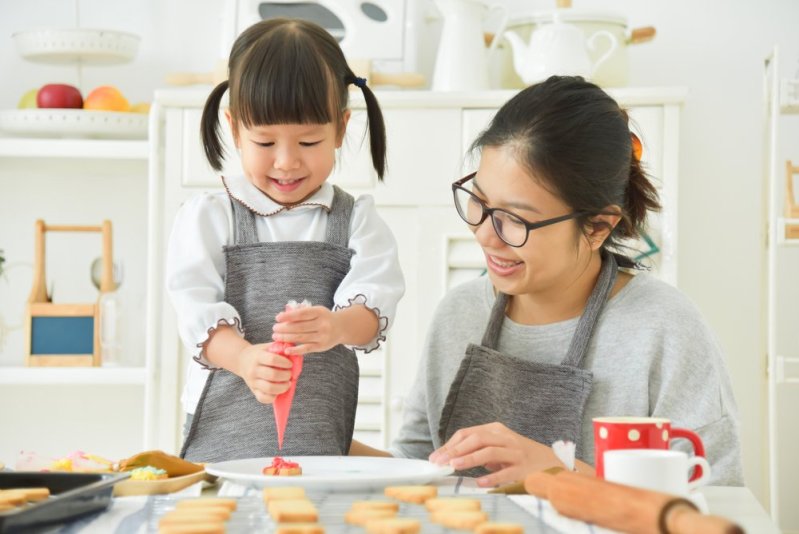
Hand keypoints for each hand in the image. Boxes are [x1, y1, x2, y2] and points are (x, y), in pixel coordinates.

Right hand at [236, 343, 293, 403]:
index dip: (284, 362)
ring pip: (269, 388)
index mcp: (258, 357)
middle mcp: (253, 370)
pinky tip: (279, 390)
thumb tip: (295, 352)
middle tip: (290, 374)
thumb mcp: (267, 346)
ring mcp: (252, 381)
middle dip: (286, 376)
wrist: (241, 360)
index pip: (273, 359)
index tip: (290, 364)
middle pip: (272, 375)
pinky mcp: (253, 390)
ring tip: (288, 383)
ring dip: (283, 387)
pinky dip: (274, 397)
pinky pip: (263, 398)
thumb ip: (280, 347)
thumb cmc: (259, 353)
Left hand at [272, 305, 341, 354]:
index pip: (301, 314)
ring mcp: (322, 336)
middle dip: (284, 328)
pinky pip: (306, 348)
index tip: (277, 318)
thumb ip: (302, 312)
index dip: (288, 316)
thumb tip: (284, 315)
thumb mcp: (317, 311)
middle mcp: (322, 324)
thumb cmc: (324, 318)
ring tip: (276, 337)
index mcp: (320, 312)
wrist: (341, 327)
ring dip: (286, 338)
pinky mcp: (321, 346)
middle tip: (274, 328)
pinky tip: (286, 349)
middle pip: (299, 327)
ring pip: (301, 337)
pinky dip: (296, 350)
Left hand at [428, 422, 562, 487]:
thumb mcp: (497, 446)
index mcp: (496, 430)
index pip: (468, 433)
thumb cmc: (518, 455)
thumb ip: (478, 449)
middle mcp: (505, 438)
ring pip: (489, 451)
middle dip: (455, 451)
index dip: (450, 445)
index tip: (436, 457)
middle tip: (440, 462)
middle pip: (477, 439)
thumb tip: (450, 457)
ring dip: (470, 459)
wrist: (550, 462)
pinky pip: (506, 472)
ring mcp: (515, 452)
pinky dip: (492, 477)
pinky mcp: (524, 468)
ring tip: (455, 466)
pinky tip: (480, 482)